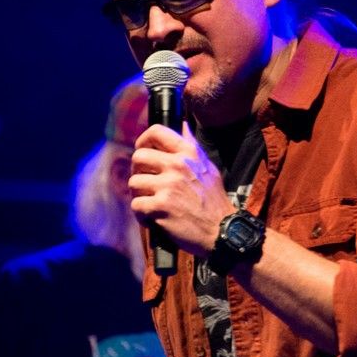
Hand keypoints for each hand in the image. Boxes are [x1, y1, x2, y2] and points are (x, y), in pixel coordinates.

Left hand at [129, 122, 234, 256]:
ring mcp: (168, 186)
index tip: (143, 151)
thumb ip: (192, 147)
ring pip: (134, 183)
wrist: (222, 231)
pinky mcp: (160, 206)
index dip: (143, 140)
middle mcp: (178, 165)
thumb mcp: (208, 167)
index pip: (156, 132)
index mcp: (189, 153)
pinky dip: (142, 215)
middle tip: (147, 184)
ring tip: (152, 204)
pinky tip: (154, 219)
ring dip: (140, 195)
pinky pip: (136, 205)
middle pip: (138, 157)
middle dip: (138, 172)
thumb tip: (183, 125)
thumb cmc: (214, 201)